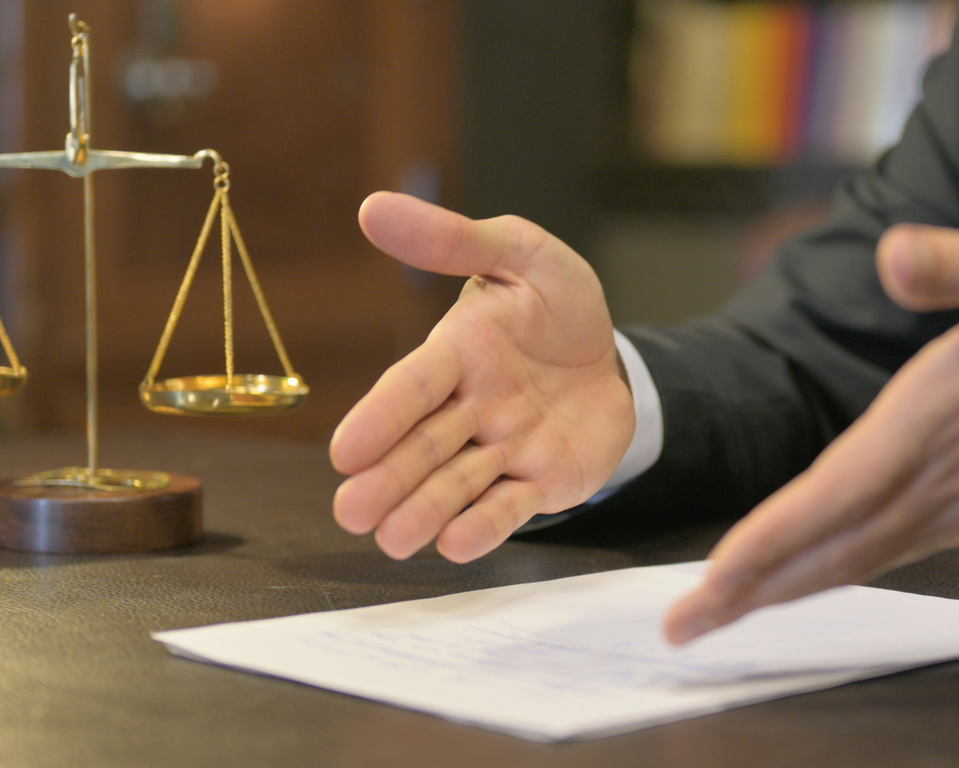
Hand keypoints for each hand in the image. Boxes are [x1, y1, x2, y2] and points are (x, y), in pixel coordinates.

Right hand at [331, 193, 633, 562]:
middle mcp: (470, 407)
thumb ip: (456, 240)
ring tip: (393, 539)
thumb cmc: (557, 304)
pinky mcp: (539, 482)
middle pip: (424, 446)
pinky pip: (509, 507)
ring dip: (425, 511)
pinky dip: (484, 526)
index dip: (380, 416)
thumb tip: (372, 207)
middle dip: (389, 479)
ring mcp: (503, 449)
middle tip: (351, 511)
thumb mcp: (522, 254)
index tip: (345, 450)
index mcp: (457, 353)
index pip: (413, 385)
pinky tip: (455, 545)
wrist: (612, 357)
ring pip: (458, 483)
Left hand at [666, 221, 958, 643]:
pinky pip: (887, 556)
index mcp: (938, 416)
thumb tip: (896, 257)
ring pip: (855, 562)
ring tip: (720, 617)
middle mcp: (938, 475)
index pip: (838, 491)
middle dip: (753, 588)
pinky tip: (802, 584)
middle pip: (831, 547)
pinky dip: (833, 576)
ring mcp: (957, 505)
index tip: (716, 578)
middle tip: (684, 626)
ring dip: (783, 591)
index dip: (772, 537)